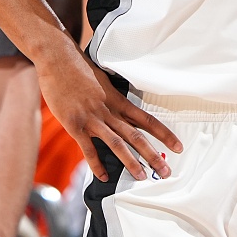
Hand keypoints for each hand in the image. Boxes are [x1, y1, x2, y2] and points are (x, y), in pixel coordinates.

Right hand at [38, 46, 180, 181]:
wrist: (58, 59)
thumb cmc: (80, 69)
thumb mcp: (104, 81)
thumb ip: (113, 98)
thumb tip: (122, 109)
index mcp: (119, 100)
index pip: (148, 120)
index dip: (165, 134)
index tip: (178, 146)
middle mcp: (109, 111)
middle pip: (136, 136)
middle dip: (153, 155)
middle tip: (167, 170)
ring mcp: (92, 118)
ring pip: (117, 144)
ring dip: (130, 162)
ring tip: (141, 177)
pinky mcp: (74, 124)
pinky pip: (88, 148)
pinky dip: (96, 164)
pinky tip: (103, 177)